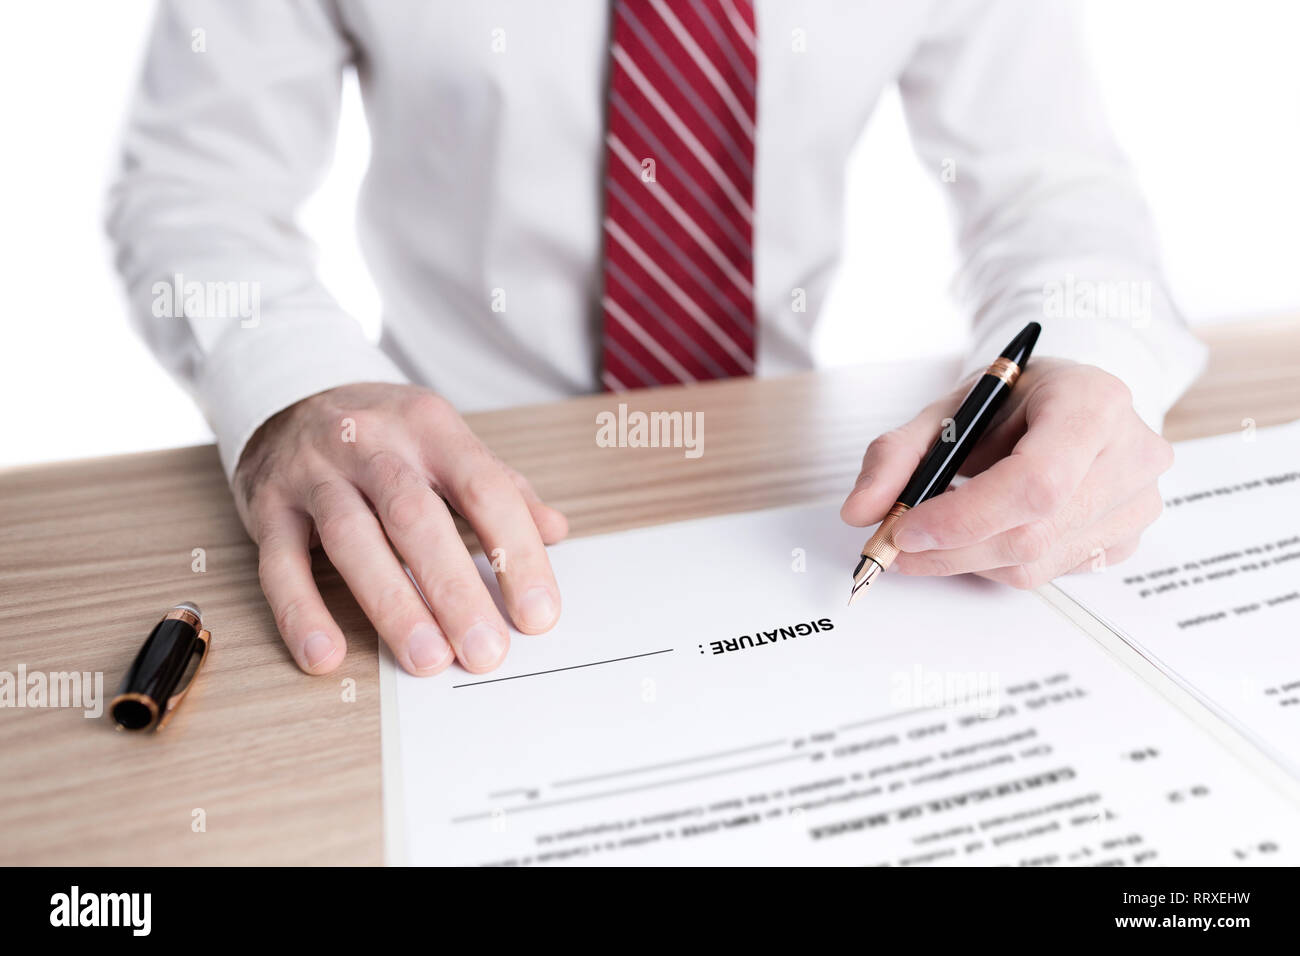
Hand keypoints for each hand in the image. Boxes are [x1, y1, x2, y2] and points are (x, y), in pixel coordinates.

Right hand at [233, 383, 567, 675]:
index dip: (516, 552)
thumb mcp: (446, 442)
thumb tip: (556, 531)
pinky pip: (281, 564)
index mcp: (430, 427)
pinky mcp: (268, 506)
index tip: (537, 613)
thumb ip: (500, 486)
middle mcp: (371, 443)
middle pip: (416, 518)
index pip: (484, 489)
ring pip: (352, 540)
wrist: (290, 395)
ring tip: (427, 658)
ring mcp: (314, 472)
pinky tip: (326, 655)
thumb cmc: (385, 434)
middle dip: (455, 589)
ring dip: (392, 604)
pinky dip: (301, 612)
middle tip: (486, 650)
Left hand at [841, 359, 1172, 588]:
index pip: (1035, 481)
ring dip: (970, 558)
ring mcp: (1137, 502)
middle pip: (1031, 531)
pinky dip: (1000, 562)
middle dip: (952, 548)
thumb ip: (897, 454)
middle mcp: (1130, 453)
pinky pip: (1049, 573)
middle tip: (899, 545)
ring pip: (1035, 563)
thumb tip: (860, 511)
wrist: (1068, 402)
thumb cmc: (1015, 401)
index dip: (965, 516)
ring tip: (939, 530)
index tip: (908, 530)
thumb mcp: (952, 408)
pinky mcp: (1126, 540)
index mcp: (1093, 402)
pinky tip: (985, 531)